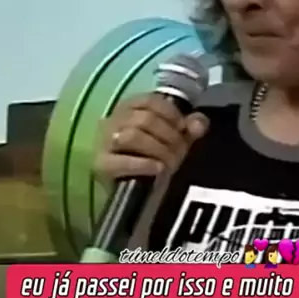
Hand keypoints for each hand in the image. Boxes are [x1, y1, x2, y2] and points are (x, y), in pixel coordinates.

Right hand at [93, 93, 208, 185]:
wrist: (133, 196)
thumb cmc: (153, 161)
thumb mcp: (175, 142)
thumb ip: (190, 129)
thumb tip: (198, 124)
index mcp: (129, 108)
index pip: (150, 101)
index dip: (171, 114)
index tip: (183, 129)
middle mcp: (113, 120)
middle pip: (144, 119)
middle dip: (168, 136)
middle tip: (181, 153)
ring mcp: (103, 142)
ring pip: (132, 136)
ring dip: (157, 149)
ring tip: (170, 163)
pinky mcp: (100, 165)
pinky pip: (121, 161)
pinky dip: (143, 164)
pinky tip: (158, 169)